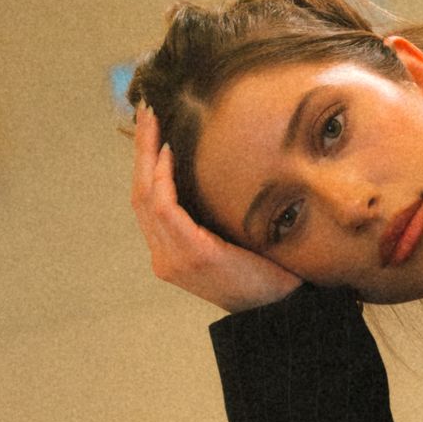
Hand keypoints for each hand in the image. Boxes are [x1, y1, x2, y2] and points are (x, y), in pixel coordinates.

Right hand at [129, 100, 303, 313]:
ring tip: (153, 121)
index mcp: (171, 254)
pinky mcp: (193, 255)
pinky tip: (168, 153)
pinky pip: (166, 208)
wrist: (283, 310)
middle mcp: (165, 257)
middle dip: (140, 150)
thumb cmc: (265, 275)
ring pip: (146, 197)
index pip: (146, 202)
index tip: (150, 128)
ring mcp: (174, 259)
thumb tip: (212, 170)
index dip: (144, 164)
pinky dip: (164, 178)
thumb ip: (211, 216)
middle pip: (139, 194)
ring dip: (147, 155)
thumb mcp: (230, 241)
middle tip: (146, 112)